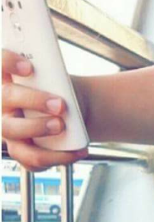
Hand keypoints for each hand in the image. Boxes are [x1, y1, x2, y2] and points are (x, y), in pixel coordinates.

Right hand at [2, 49, 87, 172]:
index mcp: (9, 78)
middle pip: (5, 97)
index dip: (8, 62)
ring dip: (39, 128)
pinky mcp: (21, 151)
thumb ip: (53, 77)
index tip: (29, 67)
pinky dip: (58, 156)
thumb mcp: (57, 79)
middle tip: (60, 104)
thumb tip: (63, 85)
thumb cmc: (59, 90)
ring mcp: (9, 129)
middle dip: (33, 100)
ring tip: (62, 126)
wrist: (72, 110)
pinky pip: (32, 159)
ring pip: (13, 131)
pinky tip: (77, 151)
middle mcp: (2, 104)